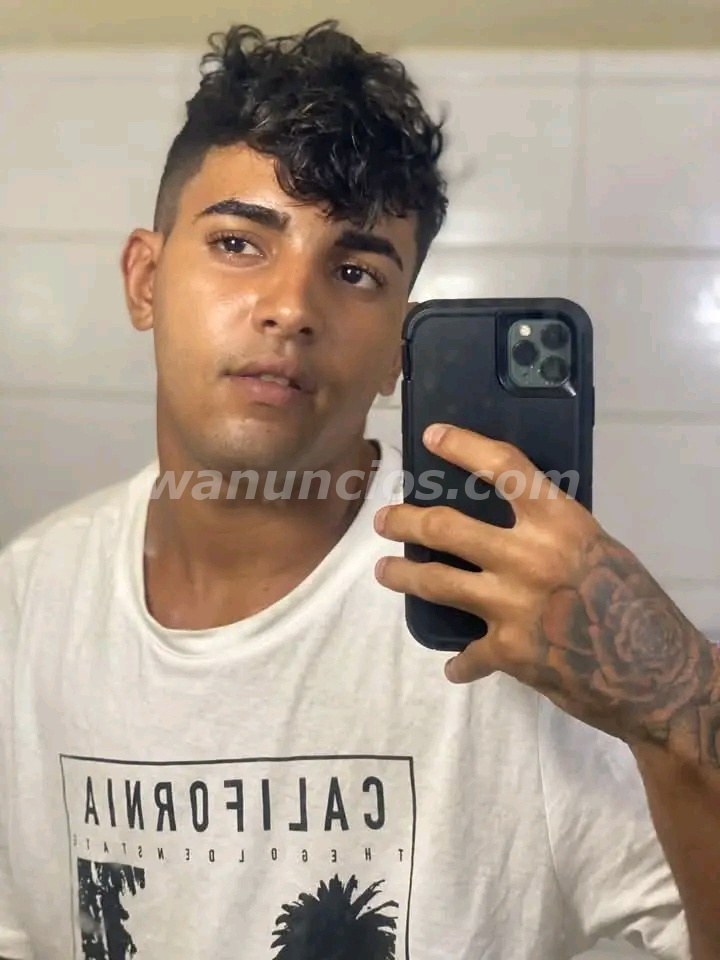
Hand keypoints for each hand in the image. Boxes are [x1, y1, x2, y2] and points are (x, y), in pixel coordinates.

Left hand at [374, 423, 719, 763]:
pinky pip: (469, 653)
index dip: (462, 446)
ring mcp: (514, 604)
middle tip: (385, 521)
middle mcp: (531, 556)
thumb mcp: (596, 548)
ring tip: (385, 572)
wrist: (657, 675)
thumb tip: (511, 527)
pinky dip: (462, 660)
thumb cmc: (634, 604)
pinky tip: (455, 663)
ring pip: (437, 582)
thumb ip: (551, 534)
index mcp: (560, 521)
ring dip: (403, 576)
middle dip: (405, 521)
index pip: (503, 468)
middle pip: (446, 527)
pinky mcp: (509, 651)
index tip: (432, 437)